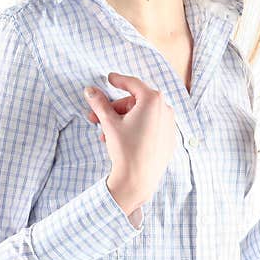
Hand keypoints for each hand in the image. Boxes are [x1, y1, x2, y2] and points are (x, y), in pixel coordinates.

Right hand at [83, 72, 177, 213]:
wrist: (138, 181)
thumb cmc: (125, 150)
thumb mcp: (109, 123)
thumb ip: (99, 103)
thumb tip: (89, 90)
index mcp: (153, 100)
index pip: (132, 84)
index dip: (118, 80)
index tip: (109, 78)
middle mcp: (165, 109)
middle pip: (135, 102)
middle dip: (115, 109)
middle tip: (96, 118)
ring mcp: (170, 124)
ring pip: (142, 115)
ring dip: (122, 121)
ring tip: (106, 135)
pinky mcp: (169, 138)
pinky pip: (151, 126)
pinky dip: (136, 128)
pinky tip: (121, 140)